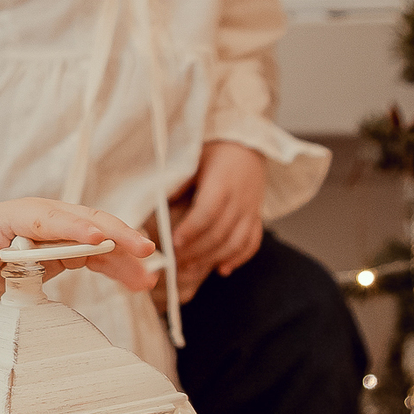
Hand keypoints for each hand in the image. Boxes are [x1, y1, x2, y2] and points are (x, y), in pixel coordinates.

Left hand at [0, 199, 158, 293]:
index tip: (96, 238)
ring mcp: (66, 233)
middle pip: (89, 221)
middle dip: (117, 234)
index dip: (75, 228)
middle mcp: (52, 217)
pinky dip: (120, 268)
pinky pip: (102, 257)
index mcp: (24, 213)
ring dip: (126, 256)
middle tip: (143, 249)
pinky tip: (139, 283)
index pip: (52, 219)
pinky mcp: (73, 249)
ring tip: (146, 279)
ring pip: (103, 239)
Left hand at [170, 140, 264, 301]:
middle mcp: (239, 199)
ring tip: (192, 270)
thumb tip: (156, 204)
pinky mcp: (256, 216)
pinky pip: (252, 242)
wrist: (247, 143)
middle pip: (219, 232)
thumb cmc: (214, 151)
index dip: (190, 230)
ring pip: (236, 242)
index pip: (207, 212)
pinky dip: (239, 258)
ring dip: (214, 258)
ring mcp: (251, 210)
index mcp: (221, 184)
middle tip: (175, 264)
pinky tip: (222, 269)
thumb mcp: (193, 160)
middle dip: (196, 251)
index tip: (173, 243)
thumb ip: (178, 183)